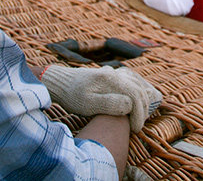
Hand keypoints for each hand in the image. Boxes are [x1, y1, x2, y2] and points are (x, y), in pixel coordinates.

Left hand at [40, 65, 161, 131]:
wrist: (60, 83)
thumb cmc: (72, 96)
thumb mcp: (87, 104)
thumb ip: (109, 103)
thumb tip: (129, 105)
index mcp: (111, 80)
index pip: (135, 96)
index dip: (139, 114)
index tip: (135, 129)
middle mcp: (115, 74)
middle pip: (138, 90)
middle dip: (142, 110)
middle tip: (137, 127)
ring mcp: (113, 73)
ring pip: (137, 84)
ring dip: (142, 100)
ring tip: (140, 117)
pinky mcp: (111, 76)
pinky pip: (131, 82)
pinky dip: (137, 92)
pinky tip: (136, 102)